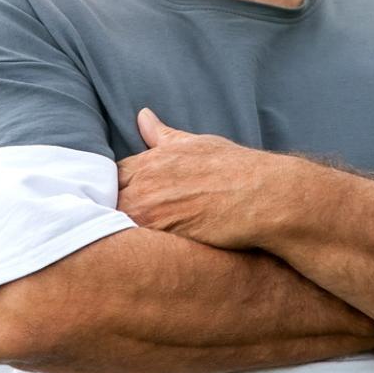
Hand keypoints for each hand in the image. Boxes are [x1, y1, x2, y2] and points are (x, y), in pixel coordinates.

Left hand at [116, 107, 291, 250]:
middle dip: (113, 211)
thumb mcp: (195, 144)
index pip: (110, 176)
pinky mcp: (162, 240)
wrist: (265, 196)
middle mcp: (145, 186)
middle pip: (108, 203)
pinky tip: (143, 256)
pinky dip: (137, 250)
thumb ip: (163, 135)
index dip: (115, 188)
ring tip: (130, 242)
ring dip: (121, 233)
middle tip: (125, 223)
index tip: (124, 198)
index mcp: (149, 162)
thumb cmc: (235, 168)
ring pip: (117, 227)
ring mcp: (151, 214)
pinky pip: (136, 247)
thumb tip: (143, 116)